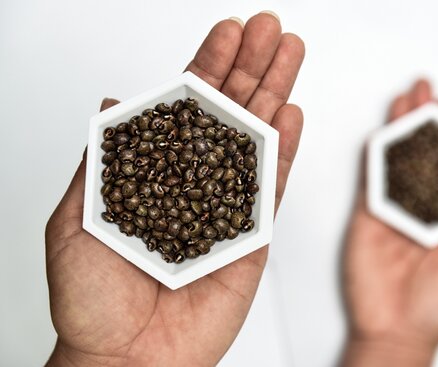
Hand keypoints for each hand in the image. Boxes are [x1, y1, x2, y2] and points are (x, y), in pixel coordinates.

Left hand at [45, 13, 303, 366]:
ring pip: (256, 141)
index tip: (226, 32)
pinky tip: (290, 116)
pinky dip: (284, 151)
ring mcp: (228, 206)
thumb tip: (113, 105)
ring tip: (289, 55)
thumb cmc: (94, 300)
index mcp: (156, 173)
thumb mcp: (77, 220)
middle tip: (270, 29)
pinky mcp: (252, 236)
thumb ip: (103, 160)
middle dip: (251, 67)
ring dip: (274, 94)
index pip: (186, 109)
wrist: (126, 359)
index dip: (207, 67)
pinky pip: (272, 188)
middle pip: (228, 115)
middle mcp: (196, 182)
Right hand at [342, 80, 437, 366]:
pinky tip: (383, 133)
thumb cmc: (434, 308)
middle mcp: (418, 209)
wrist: (395, 332)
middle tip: (426, 91)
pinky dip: (377, 155)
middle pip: (420, 156)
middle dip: (424, 122)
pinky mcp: (367, 216)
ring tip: (406, 101)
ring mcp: (392, 210)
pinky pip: (373, 180)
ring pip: (395, 161)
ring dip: (400, 130)